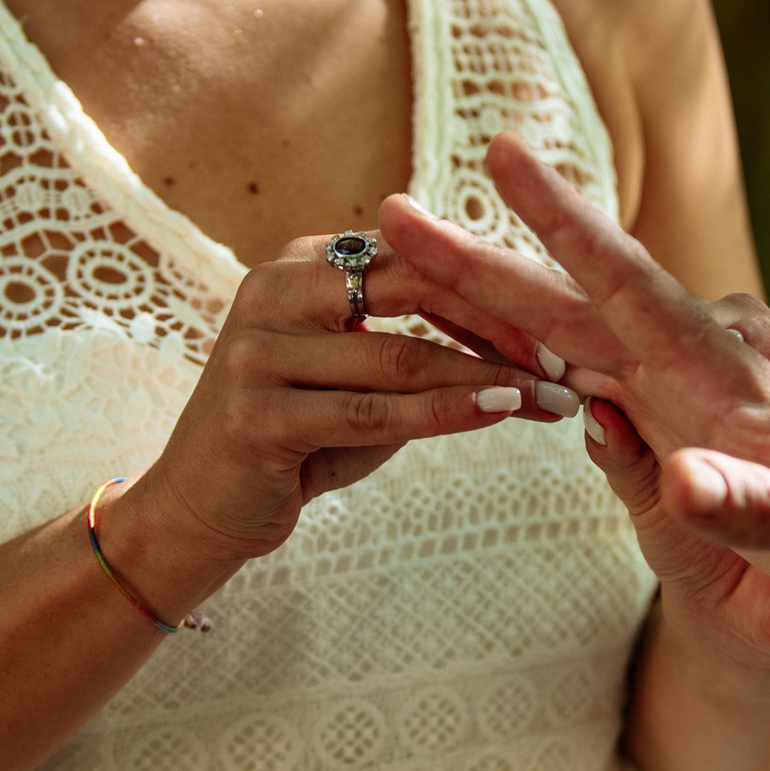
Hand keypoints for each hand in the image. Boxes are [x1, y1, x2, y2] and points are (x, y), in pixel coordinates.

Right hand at [125, 234, 570, 604]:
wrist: (197, 514)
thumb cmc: (297, 441)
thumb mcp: (361, 378)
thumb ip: (419, 340)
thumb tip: (526, 325)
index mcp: (303, 263)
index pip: (418, 256)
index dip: (495, 285)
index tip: (566, 317)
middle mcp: (274, 288)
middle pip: (413, 286)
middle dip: (500, 320)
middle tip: (572, 354)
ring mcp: (257, 348)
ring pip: (399, 356)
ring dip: (487, 376)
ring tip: (552, 397)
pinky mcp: (254, 412)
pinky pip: (371, 411)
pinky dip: (443, 412)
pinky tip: (499, 413)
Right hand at [377, 136, 769, 652]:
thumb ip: (760, 513)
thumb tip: (682, 477)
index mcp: (733, 388)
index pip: (635, 293)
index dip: (567, 227)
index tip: (508, 158)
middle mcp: (699, 380)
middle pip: (577, 305)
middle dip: (488, 258)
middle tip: (399, 211)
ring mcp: (683, 406)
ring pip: (571, 337)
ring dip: (495, 299)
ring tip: (414, 260)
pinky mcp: (677, 436)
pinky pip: (586, 380)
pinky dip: (529, 351)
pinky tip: (487, 335)